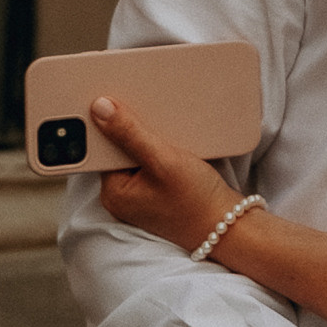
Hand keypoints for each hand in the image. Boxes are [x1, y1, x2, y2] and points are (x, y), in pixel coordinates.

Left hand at [91, 95, 236, 251]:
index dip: (108, 123)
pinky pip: (149, 164)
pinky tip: (172, 144)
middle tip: (147, 113)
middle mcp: (122, 197)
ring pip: (135, 155)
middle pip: (117, 151)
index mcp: (113, 193)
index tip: (116, 100)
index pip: (101, 148)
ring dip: (147, 139)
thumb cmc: (196, 200)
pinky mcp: (156, 194)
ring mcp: (139, 197)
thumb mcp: (163, 160)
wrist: (227, 226)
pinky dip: (158, 151)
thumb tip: (99, 108)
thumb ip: (130, 134)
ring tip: (164, 129)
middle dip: (131, 130)